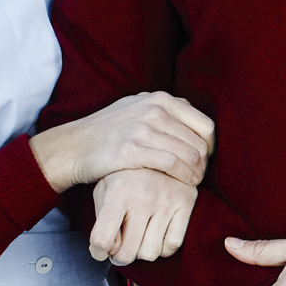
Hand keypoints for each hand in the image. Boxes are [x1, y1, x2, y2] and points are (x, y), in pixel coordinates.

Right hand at [32, 91, 213, 192]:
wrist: (75, 145)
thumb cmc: (109, 130)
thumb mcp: (136, 106)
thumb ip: (163, 107)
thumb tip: (189, 110)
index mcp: (160, 99)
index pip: (205, 124)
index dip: (210, 146)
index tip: (204, 159)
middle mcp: (154, 110)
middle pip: (200, 142)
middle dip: (204, 163)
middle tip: (199, 176)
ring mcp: (142, 129)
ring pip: (189, 154)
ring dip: (197, 173)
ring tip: (193, 183)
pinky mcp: (132, 150)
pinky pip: (172, 165)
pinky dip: (184, 178)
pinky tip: (184, 186)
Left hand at [88, 166, 195, 264]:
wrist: (160, 145)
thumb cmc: (126, 172)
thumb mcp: (106, 187)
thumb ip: (102, 217)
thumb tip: (109, 249)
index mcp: (118, 192)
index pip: (102, 239)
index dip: (97, 251)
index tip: (99, 250)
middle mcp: (143, 198)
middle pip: (127, 252)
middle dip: (119, 257)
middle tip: (118, 250)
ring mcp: (166, 202)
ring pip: (151, 252)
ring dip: (141, 253)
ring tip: (137, 241)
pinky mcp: (185, 204)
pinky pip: (173, 244)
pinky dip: (163, 248)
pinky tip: (156, 236)